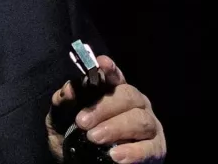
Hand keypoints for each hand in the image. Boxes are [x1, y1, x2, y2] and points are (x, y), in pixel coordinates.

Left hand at [46, 56, 165, 162]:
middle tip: (82, 121)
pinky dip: (133, 152)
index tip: (100, 63)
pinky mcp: (156, 149)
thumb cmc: (75, 139)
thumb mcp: (61, 121)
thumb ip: (63, 105)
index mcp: (114, 92)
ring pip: (140, 120)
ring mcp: (149, 125)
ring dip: (116, 128)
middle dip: (104, 107)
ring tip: (94, 138)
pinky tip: (116, 156)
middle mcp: (136, 104)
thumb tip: (68, 89)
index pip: (115, 76)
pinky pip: (150, 148)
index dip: (110, 69)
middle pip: (128, 96)